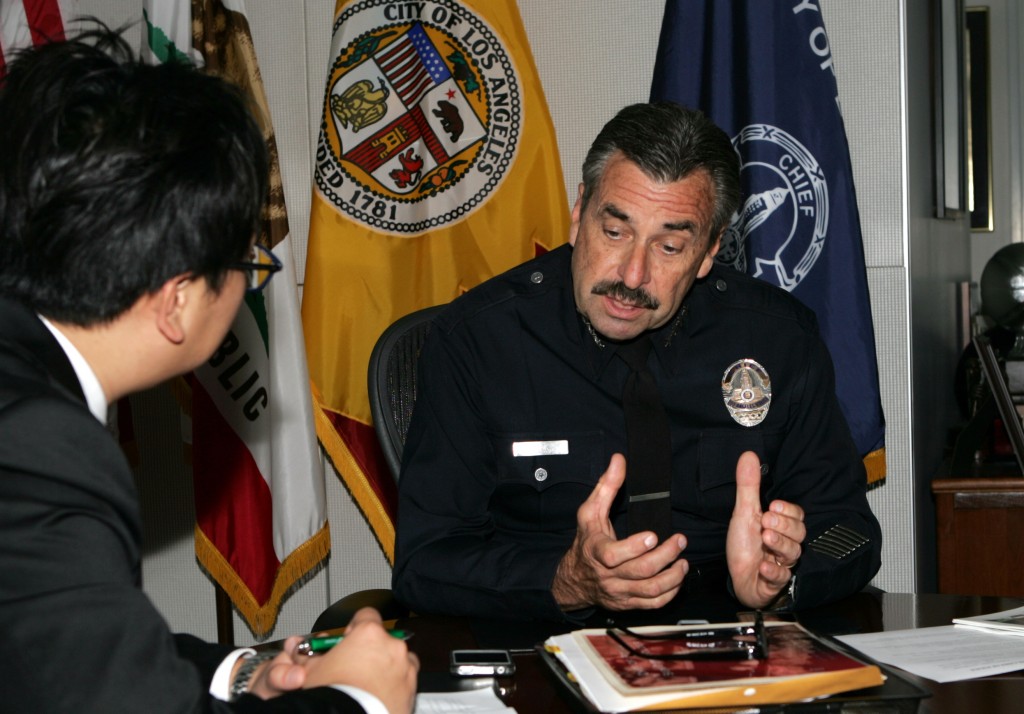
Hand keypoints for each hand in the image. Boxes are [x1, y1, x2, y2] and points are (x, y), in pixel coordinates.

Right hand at [297, 607, 417, 712]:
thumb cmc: (333, 697)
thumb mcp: (311, 671)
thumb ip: (308, 654)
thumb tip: (297, 650)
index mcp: (369, 634)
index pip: (366, 615)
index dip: (354, 626)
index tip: (348, 639)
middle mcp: (393, 648)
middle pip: (383, 640)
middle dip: (370, 651)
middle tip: (353, 668)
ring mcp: (406, 670)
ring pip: (398, 661)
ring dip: (386, 669)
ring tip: (367, 686)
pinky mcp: (412, 692)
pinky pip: (405, 684)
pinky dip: (394, 689)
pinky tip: (377, 699)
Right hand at [552, 453, 686, 610]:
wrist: (575, 579)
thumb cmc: (586, 542)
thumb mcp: (590, 512)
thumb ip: (606, 486)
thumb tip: (619, 460)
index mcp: (597, 552)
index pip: (614, 555)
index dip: (635, 547)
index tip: (653, 535)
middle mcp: (609, 575)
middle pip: (640, 572)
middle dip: (665, 556)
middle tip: (680, 541)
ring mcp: (620, 592)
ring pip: (650, 591)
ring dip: (672, 577)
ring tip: (683, 562)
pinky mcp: (629, 603)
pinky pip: (653, 604)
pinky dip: (670, 593)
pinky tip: (678, 579)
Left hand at [726, 451, 805, 607]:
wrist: (739, 577)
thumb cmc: (745, 545)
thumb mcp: (744, 513)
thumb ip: (748, 486)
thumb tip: (748, 455)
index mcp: (781, 526)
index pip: (797, 515)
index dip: (788, 510)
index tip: (773, 505)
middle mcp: (785, 544)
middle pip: (799, 533)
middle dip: (784, 525)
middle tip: (766, 520)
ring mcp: (782, 564)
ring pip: (793, 553)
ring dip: (779, 544)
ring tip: (765, 537)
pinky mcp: (774, 583)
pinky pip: (781, 578)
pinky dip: (773, 572)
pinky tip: (763, 566)